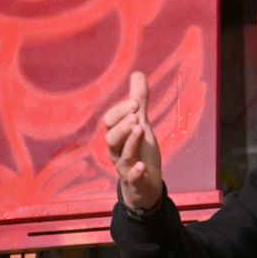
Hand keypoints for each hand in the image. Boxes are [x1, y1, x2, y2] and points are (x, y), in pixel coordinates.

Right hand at [103, 71, 162, 208]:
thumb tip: (138, 73)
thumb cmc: (140, 151)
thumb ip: (139, 101)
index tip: (136, 103)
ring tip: (141, 129)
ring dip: (130, 142)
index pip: (110, 121)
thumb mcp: (142, 124)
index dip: (120, 111)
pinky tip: (142, 166)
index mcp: (117, 136)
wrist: (146, 184)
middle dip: (122, 125)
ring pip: (122, 155)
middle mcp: (116, 151)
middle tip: (136, 115)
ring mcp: (125, 167)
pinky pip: (132, 178)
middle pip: (111, 138)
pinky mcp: (136, 181)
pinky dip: (135, 172)